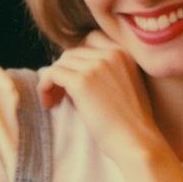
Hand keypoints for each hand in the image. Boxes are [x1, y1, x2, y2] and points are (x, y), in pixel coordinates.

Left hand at [36, 31, 164, 165]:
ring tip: (55, 101)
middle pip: (72, 53)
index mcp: (125, 53)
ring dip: (53, 80)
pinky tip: (49, 103)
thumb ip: (103, 72)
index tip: (74, 80)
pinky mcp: (82, 81)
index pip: (89, 40)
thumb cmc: (130, 123)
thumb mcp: (124, 86)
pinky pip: (52, 74)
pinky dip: (45, 87)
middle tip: (61, 96)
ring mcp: (96, 66)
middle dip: (64, 72)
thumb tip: (67, 71)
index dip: (77, 59)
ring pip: (60, 62)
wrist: (137, 141)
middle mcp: (111, 53)